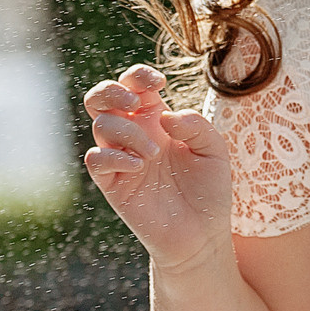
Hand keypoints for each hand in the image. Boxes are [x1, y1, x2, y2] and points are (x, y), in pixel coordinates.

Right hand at [84, 64, 232, 270]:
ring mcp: (120, 159)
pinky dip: (113, 156)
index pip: (133, 85)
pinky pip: (95, 159)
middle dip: (112, 90)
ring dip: (128, 132)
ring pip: (101, 125)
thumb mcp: (214, 150)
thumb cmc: (209, 190)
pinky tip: (139, 166)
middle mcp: (134, 135)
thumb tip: (164, 116)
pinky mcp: (112, 185)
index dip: (138, 75)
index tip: (159, 83)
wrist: (202, 235)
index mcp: (156, 120)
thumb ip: (196, 125)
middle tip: (135, 103)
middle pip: (101, 98)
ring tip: (153, 154)